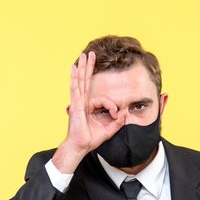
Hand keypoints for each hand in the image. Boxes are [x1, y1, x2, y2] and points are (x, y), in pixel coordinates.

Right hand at [52, 52, 125, 172]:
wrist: (81, 146)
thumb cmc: (91, 139)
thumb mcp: (110, 129)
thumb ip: (118, 121)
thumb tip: (125, 113)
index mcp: (90, 108)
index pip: (104, 99)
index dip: (113, 106)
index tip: (116, 116)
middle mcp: (84, 102)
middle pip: (87, 81)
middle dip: (89, 67)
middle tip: (90, 54)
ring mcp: (79, 102)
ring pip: (81, 81)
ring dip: (83, 67)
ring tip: (84, 54)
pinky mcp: (76, 104)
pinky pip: (75, 88)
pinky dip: (74, 77)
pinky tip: (74, 67)